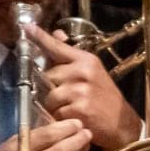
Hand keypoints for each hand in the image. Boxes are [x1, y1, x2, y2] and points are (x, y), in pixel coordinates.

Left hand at [27, 22, 139, 150]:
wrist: (122, 123)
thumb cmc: (105, 98)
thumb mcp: (93, 72)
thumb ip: (71, 56)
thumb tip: (57, 34)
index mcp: (86, 60)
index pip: (58, 47)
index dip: (40, 38)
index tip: (27, 27)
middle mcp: (83, 72)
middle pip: (48, 76)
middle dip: (52, 87)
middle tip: (68, 96)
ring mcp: (81, 91)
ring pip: (50, 96)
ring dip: (56, 105)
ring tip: (71, 108)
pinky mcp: (79, 109)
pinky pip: (56, 112)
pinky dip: (62, 118)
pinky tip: (75, 118)